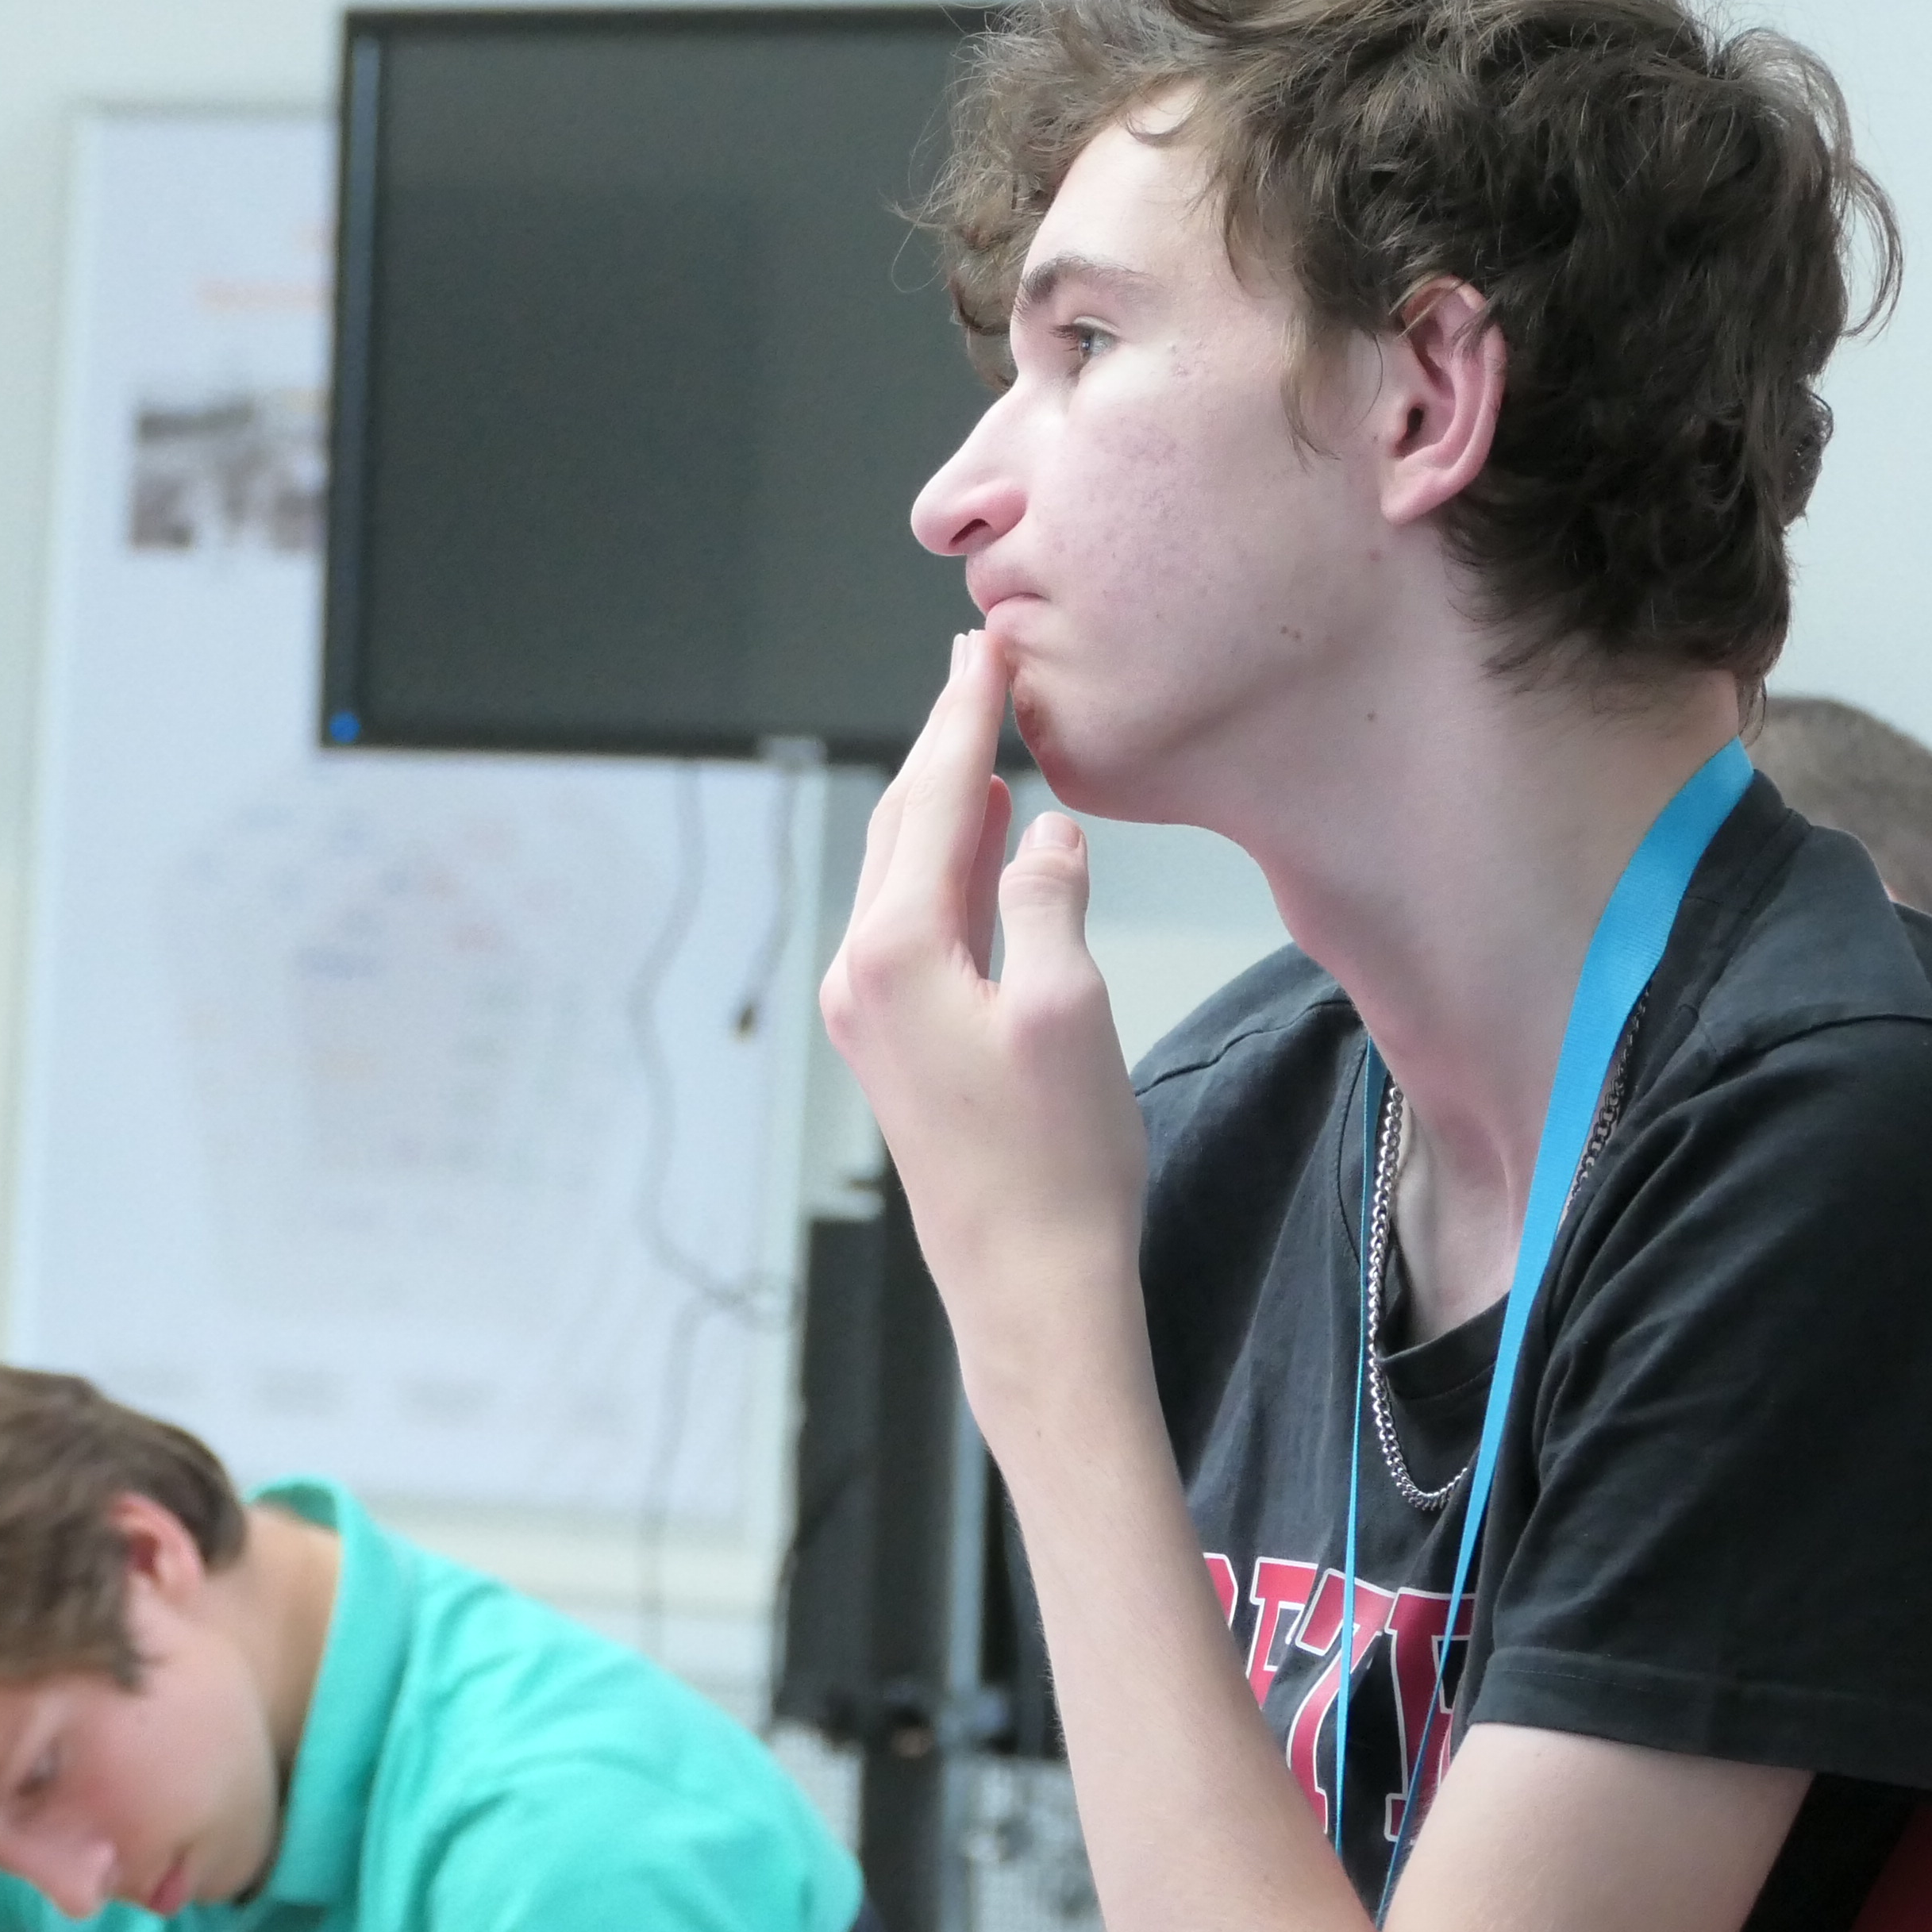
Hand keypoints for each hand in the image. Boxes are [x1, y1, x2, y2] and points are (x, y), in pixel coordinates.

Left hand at [819, 634, 1149, 1394]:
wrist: (1026, 1285)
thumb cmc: (1058, 1161)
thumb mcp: (1070, 1008)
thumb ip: (1048, 900)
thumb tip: (1041, 830)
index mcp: (894, 952)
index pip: (932, 801)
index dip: (963, 717)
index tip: (984, 646)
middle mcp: (861, 972)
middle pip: (901, 825)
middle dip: (942, 743)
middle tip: (976, 662)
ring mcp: (868, 1009)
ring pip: (903, 870)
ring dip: (944, 801)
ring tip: (979, 728)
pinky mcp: (892, 1039)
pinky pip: (913, 918)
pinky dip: (947, 864)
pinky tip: (982, 834)